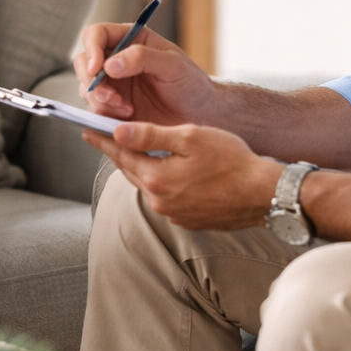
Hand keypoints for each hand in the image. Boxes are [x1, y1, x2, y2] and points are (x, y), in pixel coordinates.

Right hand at [73, 22, 221, 123]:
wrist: (200, 115)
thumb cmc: (192, 85)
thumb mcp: (173, 65)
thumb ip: (142, 58)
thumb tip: (111, 63)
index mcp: (131, 40)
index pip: (97, 34)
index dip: (91, 49)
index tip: (97, 68)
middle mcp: (118, 60)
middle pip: (84, 62)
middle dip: (91, 80)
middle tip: (109, 95)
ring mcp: (114, 84)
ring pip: (87, 88)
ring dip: (100, 100)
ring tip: (125, 108)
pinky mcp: (114, 107)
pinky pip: (96, 108)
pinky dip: (106, 114)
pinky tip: (127, 116)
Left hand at [82, 121, 281, 230]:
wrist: (263, 194)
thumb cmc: (232, 160)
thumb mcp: (189, 137)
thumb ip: (151, 135)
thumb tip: (119, 132)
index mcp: (156, 178)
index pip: (121, 155)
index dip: (103, 140)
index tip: (87, 129)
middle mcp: (159, 201)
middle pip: (132, 171)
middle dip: (119, 153)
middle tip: (106, 137)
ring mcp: (174, 214)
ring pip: (149, 185)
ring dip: (142, 167)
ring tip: (135, 150)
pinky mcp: (189, 220)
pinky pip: (166, 197)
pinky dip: (162, 182)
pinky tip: (168, 170)